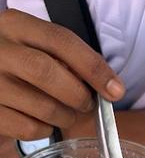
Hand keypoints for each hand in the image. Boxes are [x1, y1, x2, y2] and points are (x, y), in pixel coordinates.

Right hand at [0, 9, 124, 140]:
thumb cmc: (20, 64)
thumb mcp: (38, 47)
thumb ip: (68, 59)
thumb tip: (109, 87)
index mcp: (16, 26)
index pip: (62, 41)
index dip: (94, 68)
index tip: (116, 90)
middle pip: (48, 73)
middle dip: (79, 95)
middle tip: (87, 105)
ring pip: (43, 107)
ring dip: (66, 117)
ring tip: (65, 114)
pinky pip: (30, 129)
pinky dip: (45, 130)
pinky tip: (42, 121)